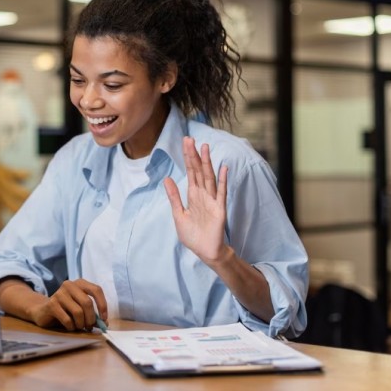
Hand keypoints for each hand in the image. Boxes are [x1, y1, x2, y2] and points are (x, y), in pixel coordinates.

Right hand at [28, 279, 107, 330]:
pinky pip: (67, 319)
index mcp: (79, 283)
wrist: (43, 310)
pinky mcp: (51, 304)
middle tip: (89, 327)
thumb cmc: (66, 310)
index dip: (102, 305)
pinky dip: (71, 327)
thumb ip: (93, 314)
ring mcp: (59, 293)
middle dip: (91, 318)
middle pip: (87, 303)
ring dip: (81, 324)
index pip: (96, 290)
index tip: (104, 319)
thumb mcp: (81, 309)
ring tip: (79, 327)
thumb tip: (105, 324)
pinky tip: (69, 327)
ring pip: (78, 312)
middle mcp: (69, 285)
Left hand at [163, 137, 228, 265]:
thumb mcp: (178, 215)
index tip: (185, 143)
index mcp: (193, 196)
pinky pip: (221, 193)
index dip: (188, 158)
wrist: (205, 252)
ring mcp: (212, 201)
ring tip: (205, 147)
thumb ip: (174, 197)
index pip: (191, 172)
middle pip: (199, 171)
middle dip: (194, 155)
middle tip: (190, 139)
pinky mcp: (219, 209)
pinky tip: (223, 168)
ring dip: (207, 163)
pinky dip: (222, 180)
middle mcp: (203, 195)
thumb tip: (167, 179)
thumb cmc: (193, 235)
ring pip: (209, 177)